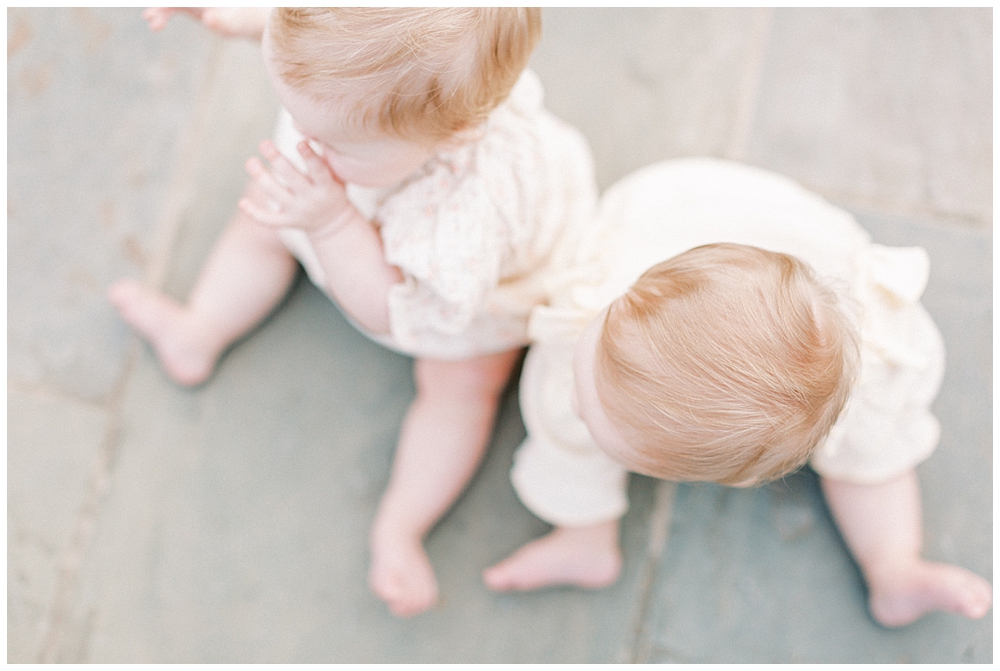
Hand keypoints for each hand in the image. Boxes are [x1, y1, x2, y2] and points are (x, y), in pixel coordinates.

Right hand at [143, 8, 269, 38]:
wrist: (255, 24)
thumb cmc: (250, 22)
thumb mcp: (239, 24)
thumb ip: (225, 22)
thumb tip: (208, 21)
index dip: (172, 3)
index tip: (166, 6)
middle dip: (164, 4)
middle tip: (152, 15)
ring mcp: (196, 0)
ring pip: (173, 2)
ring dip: (160, 9)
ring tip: (151, 21)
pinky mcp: (191, 6)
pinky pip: (172, 7)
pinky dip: (162, 14)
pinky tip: (154, 24)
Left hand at [239, 139, 355, 234]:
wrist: (334, 221)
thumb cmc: (333, 188)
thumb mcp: (337, 173)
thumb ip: (325, 154)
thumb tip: (308, 128)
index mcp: (327, 187)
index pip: (319, 172)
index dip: (309, 158)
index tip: (299, 143)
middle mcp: (311, 200)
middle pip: (292, 179)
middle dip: (278, 160)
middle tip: (264, 143)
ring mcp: (298, 212)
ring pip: (276, 194)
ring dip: (261, 177)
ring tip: (251, 161)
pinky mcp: (287, 221)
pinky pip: (268, 220)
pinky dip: (254, 213)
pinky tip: (242, 203)